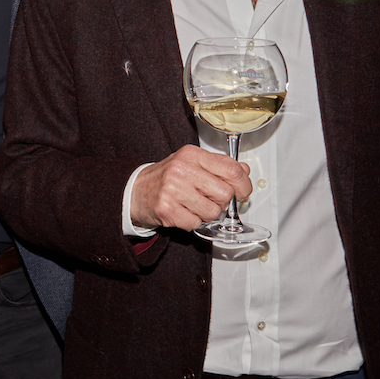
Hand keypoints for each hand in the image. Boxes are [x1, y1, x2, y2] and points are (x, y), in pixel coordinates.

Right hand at [130, 145, 251, 230]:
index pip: (232, 170)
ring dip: (207, 213)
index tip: (242, 191)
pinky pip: (196, 224)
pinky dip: (192, 222)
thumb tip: (244, 171)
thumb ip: (218, 165)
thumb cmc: (167, 177)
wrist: (135, 190)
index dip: (244, 185)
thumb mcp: (192, 162)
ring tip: (193, 205)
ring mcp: (173, 190)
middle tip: (209, 199)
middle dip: (222, 201)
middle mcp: (182, 170)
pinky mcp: (167, 210)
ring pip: (213, 212)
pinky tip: (182, 212)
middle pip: (225, 194)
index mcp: (192, 154)